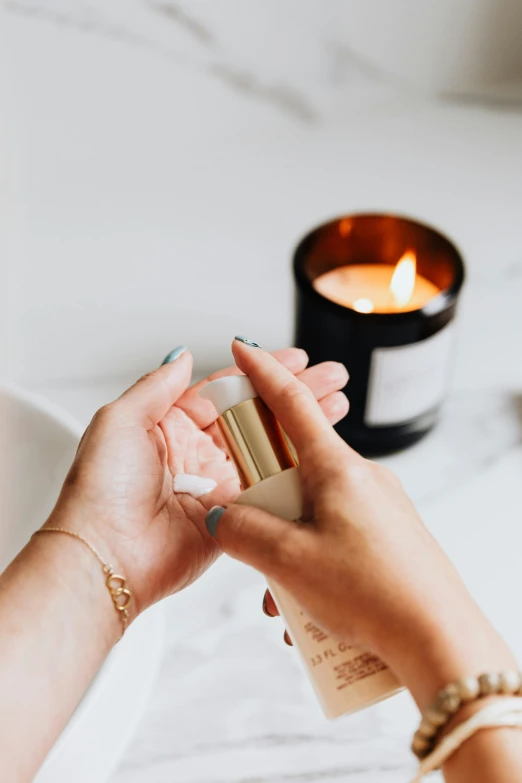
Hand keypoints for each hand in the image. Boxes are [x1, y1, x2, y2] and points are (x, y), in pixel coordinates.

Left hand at [45, 346, 348, 615]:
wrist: (104, 557)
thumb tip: (181, 356)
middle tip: (329, 380)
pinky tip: (321, 456)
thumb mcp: (119, 421)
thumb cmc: (100, 491)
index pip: (227, 391)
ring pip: (269, 451)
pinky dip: (295, 474)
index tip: (294, 359)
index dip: (263, 374)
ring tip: (337, 408)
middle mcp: (195, 454)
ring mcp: (215, 486)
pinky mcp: (231, 517)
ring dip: (303, 430)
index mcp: (170, 426)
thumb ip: (156, 386)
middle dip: (295, 396)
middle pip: (257, 417)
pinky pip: (268, 492)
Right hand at [207, 342, 515, 709]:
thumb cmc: (376, 593)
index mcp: (337, 469)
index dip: (263, 373)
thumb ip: (244, 533)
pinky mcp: (388, 535)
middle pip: (294, 469)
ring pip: (312, 512)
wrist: (440, 640)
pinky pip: (336, 536)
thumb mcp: (291, 561)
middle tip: (254, 541)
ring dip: (287, 550)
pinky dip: (313, 565)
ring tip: (285, 600)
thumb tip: (222, 519)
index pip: (292, 403)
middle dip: (265, 505)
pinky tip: (310, 610)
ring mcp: (379, 506)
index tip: (244, 348)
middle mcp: (361, 478)